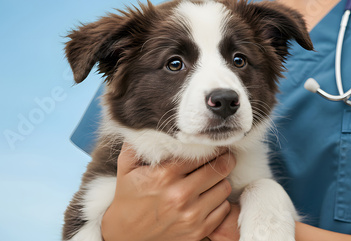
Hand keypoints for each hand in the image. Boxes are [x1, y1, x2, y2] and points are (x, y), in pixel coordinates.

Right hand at [101, 142, 235, 240]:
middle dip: (224, 159)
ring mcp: (191, 216)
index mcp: (164, 175)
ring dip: (221, 181)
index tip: (213, 143)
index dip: (211, 146)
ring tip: (212, 178)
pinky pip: (224, 209)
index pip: (202, 153)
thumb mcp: (126, 167)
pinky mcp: (199, 231)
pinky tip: (208, 197)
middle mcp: (180, 195)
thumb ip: (137, 144)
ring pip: (225, 188)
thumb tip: (147, 122)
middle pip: (219, 168)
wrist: (126, 236)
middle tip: (223, 156)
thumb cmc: (128, 198)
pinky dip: (219, 202)